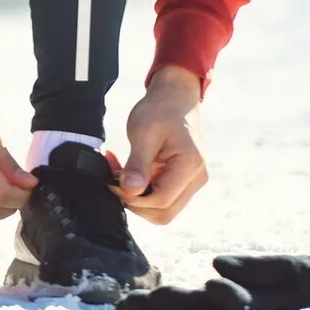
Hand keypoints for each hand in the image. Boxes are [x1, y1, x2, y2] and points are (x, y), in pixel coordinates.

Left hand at [114, 64, 209, 224]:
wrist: (175, 96)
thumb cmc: (161, 109)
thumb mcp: (144, 132)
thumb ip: (138, 164)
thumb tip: (130, 192)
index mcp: (190, 165)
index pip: (161, 201)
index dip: (134, 198)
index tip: (113, 181)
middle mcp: (196, 178)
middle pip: (163, 212)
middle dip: (134, 201)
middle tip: (113, 178)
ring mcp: (192, 181)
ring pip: (162, 208)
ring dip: (137, 197)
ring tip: (118, 172)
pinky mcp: (183, 181)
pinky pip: (162, 196)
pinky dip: (142, 190)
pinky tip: (128, 171)